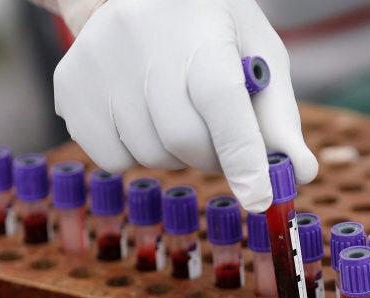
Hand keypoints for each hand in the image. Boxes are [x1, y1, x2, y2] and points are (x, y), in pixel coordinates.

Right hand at [54, 0, 317, 211]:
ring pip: (148, 154)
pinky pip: (110, 158)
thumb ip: (278, 117)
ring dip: (176, 156)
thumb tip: (300, 173)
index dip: (242, 154)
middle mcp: (141, 39)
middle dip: (211, 157)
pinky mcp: (70, 85)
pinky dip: (137, 155)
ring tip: (180, 116)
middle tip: (219, 140)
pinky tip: (144, 117)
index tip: (260, 198)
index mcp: (200, 27)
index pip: (221, 100)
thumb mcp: (257, 56)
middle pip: (183, 140)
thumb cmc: (212, 30)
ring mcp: (97, 62)